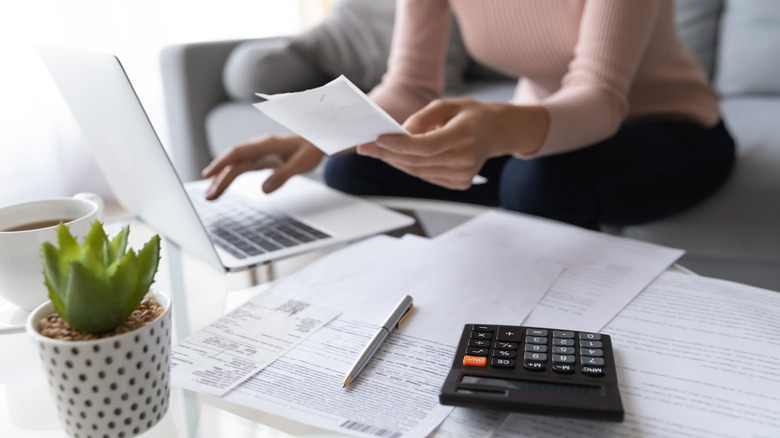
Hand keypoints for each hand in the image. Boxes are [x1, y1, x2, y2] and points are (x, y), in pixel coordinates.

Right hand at [202, 134, 323, 198]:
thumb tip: (264, 190)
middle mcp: (259, 146)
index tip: (209, 174)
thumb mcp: (301, 164)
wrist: (318, 141)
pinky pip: (241, 167)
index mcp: (266, 144)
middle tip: (208, 196)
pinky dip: (230, 176)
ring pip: (235, 165)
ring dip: (222, 179)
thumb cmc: (311, 150)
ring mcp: (258, 152)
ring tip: (210, 195)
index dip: (222, 163)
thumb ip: (283, 176)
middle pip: (234, 162)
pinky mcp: (260, 159)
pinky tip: (220, 184)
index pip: (238, 152)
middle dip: (219, 178)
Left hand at [356, 98, 547, 189]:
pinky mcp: (460, 183)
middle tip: (365, 147)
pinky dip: (410, 167)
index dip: (399, 145)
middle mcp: (466, 158)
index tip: (377, 139)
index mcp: (465, 134)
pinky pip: (427, 176)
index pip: (426, 145)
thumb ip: (424, 117)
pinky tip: (398, 158)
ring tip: (377, 151)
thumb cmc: (470, 115)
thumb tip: (401, 132)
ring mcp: (464, 174)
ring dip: (395, 161)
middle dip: (388, 154)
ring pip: (418, 171)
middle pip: (418, 161)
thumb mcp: (449, 104)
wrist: (497, 132)